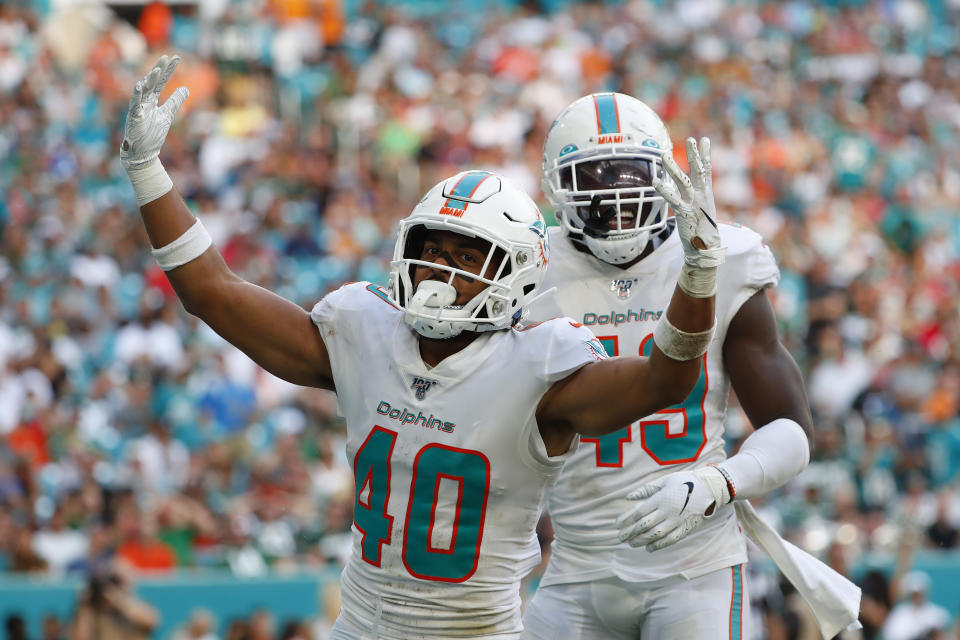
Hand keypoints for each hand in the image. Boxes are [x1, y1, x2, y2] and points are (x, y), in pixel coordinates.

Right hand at [120, 55, 188, 171]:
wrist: (142, 152)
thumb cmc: (152, 133)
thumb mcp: (168, 114)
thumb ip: (175, 101)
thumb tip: (186, 88)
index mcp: (151, 99)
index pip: (161, 81)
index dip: (168, 70)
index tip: (176, 58)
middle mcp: (144, 101)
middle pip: (153, 82)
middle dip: (160, 70)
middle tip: (167, 57)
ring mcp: (138, 108)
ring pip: (144, 90)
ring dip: (150, 80)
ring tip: (158, 69)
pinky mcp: (134, 117)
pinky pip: (135, 104)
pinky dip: (137, 94)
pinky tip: (139, 84)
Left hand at [615, 466, 729, 551]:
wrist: (710, 489)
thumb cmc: (684, 482)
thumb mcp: (664, 481)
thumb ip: (645, 490)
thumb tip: (628, 497)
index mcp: (661, 498)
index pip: (639, 513)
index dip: (626, 520)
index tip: (617, 524)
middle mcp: (668, 512)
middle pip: (645, 526)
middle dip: (630, 533)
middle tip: (620, 538)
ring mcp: (677, 522)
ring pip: (656, 535)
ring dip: (641, 541)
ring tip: (631, 543)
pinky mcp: (685, 529)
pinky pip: (670, 540)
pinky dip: (658, 546)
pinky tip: (648, 548)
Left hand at [653, 137, 724, 267]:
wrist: (705, 249)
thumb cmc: (701, 229)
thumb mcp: (702, 209)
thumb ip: (697, 197)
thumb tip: (694, 188)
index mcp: (706, 194)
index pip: (706, 171)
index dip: (705, 155)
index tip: (705, 140)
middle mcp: (702, 196)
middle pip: (699, 171)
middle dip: (695, 155)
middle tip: (691, 139)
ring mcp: (693, 203)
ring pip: (684, 181)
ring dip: (674, 167)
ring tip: (665, 155)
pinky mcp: (684, 212)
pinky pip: (672, 198)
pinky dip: (664, 189)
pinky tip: (655, 181)